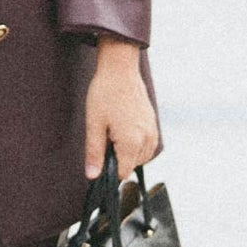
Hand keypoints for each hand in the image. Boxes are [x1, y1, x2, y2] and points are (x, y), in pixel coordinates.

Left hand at [84, 41, 158, 180]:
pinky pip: (148, 145)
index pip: (123, 173)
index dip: (109, 170)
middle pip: (132, 166)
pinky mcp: (154, 123)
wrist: (120, 70)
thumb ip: (94, 153)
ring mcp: (152, 131)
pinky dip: (137, 144)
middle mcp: (147, 139)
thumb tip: (92, 176)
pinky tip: (124, 130)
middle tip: (106, 138)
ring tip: (115, 133)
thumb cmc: (105, 94)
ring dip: (128, 153)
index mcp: (132, 142)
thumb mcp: (94, 124)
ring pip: (141, 157)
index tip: (100, 157)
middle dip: (119, 159)